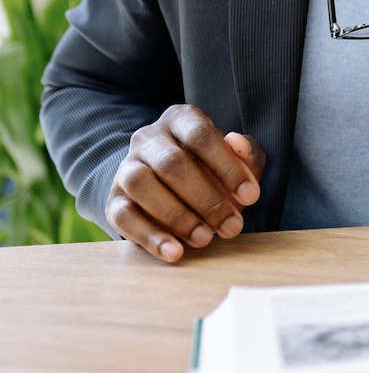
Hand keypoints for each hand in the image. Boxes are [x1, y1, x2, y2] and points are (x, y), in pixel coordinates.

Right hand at [107, 105, 263, 263]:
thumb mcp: (237, 159)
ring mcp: (126, 167)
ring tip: (205, 239)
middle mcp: (148, 138)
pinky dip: (150, 236)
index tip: (251, 197)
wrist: (170, 186)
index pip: (201, 136)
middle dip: (206, 199)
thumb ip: (246, 152)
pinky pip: (124, 216)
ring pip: (141, 184)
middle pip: (172, 163)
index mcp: (181, 120)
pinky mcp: (113, 199)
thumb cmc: (212, 169)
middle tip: (231, 226)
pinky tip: (174, 252)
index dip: (227, 167)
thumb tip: (237, 142)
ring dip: (177, 216)